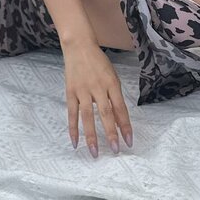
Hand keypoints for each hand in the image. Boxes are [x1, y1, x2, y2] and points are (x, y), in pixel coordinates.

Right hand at [63, 42, 132, 157]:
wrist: (79, 47)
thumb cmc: (99, 63)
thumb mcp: (112, 77)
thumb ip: (115, 97)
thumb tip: (118, 121)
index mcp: (112, 83)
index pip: (121, 108)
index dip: (125, 126)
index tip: (129, 141)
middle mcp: (98, 87)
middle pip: (106, 114)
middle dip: (111, 133)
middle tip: (115, 150)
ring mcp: (83, 90)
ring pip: (88, 116)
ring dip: (91, 136)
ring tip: (95, 152)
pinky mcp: (70, 92)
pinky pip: (72, 113)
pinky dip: (73, 128)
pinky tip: (75, 142)